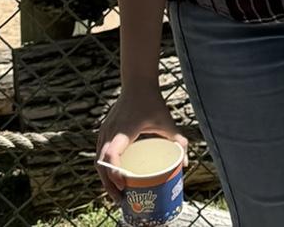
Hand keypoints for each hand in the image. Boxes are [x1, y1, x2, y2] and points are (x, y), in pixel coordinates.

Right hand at [96, 87, 185, 202]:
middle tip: (122, 200)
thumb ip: (178, 140)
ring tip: (118, 194)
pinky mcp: (104, 132)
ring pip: (98, 161)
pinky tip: (113, 178)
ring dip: (105, 179)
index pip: (111, 155)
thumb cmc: (152, 101)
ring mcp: (104, 132)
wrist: (137, 82)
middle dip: (109, 185)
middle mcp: (109, 133)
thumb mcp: (166, 121)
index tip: (123, 185)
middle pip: (101, 165)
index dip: (114, 173)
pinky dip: (104, 169)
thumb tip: (186, 163)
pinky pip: (99, 155)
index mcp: (123, 131)